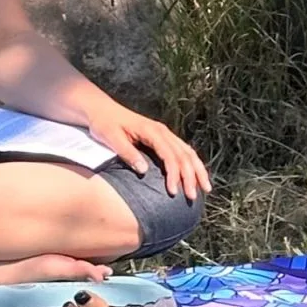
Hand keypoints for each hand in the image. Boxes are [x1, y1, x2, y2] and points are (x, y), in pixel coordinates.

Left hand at [88, 103, 211, 200]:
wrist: (101, 110)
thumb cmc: (104, 124)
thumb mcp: (112, 138)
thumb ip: (128, 153)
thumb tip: (144, 170)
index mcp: (151, 131)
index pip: (169, 155)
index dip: (173, 174)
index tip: (173, 192)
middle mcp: (162, 131)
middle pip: (183, 155)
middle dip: (190, 176)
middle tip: (192, 197)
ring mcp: (164, 133)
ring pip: (188, 152)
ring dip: (197, 170)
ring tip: (205, 188)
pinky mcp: (162, 136)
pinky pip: (183, 150)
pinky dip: (192, 162)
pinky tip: (197, 174)